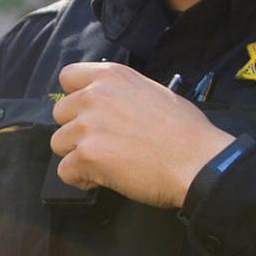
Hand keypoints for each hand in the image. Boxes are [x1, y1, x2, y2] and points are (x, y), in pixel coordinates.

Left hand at [50, 63, 233, 208]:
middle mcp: (94, 96)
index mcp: (111, 76)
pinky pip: (65, 171)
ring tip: (105, 162)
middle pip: (60, 113)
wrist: (197, 162)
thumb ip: (121, 94)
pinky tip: (102, 178)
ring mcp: (88, 126)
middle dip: (76, 130)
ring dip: (77, 155)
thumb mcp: (153, 92)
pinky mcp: (87, 155)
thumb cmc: (185, 131)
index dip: (74, 96)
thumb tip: (107, 105)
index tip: (87, 112)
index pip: (67, 77)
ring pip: (58, 143)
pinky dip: (79, 178)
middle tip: (103, 142)